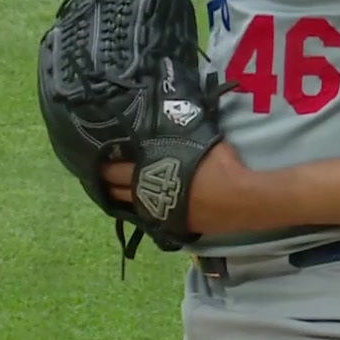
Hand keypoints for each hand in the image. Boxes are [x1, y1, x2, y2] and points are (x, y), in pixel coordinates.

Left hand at [100, 140, 254, 234]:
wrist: (238, 198)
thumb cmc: (220, 164)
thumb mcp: (199, 139)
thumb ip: (181, 133)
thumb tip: (177, 114)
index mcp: (151, 168)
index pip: (116, 168)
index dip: (106, 163)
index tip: (101, 156)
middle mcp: (148, 192)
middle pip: (116, 189)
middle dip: (106, 181)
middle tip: (102, 173)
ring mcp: (157, 211)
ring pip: (128, 207)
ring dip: (120, 198)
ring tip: (115, 190)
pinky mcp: (169, 225)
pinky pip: (146, 218)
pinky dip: (140, 211)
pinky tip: (140, 206)